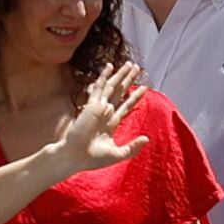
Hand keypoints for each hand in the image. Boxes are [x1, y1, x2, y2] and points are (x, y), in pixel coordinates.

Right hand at [45, 64, 147, 178]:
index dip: (135, 96)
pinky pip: (99, 87)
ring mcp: (99, 107)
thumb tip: (147, 139)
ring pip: (113, 87)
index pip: (126, 105)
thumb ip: (133, 147)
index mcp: (112, 123)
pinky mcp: (92, 105)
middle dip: (129, 80)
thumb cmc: (93, 158)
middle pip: (121, 92)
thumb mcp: (118, 154)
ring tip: (131, 64)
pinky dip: (105, 76)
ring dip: (122, 75)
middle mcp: (106, 112)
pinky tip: (110, 66)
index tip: (144, 87)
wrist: (76, 157)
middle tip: (137, 68)